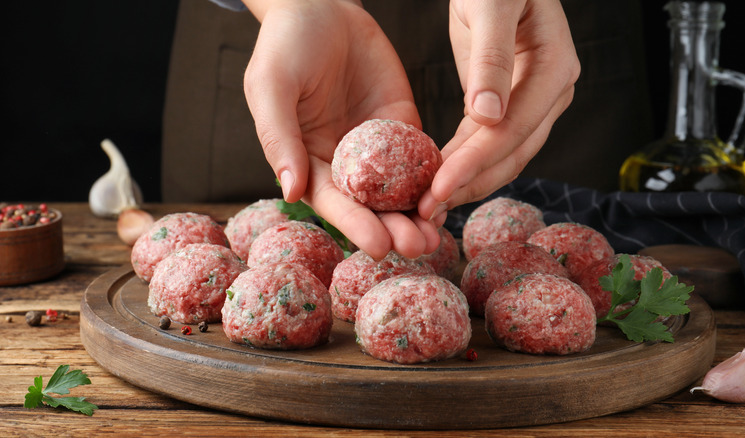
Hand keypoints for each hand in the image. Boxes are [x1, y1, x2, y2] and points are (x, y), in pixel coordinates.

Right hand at [242, 0, 441, 258]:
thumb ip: (279, 137)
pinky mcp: (403, 127)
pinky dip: (436, 177)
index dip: (355, 225)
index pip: (333, 203)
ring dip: (419, 213)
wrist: (320, 7)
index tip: (378, 246)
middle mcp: (343, 164)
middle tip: (419, 246)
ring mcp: (377, 148)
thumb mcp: (272, 87)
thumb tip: (289, 191)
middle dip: (394, 228)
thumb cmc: (285, 46)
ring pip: (400, 190)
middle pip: (371, 206)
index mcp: (307, 162)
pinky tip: (452, 193)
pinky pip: (422, 156)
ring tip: (437, 234)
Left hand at [418, 0, 579, 219]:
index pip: (513, 130)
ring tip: (428, 207)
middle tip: (426, 212)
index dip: (475, 163)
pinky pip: (491, 143)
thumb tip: (488, 116)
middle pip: (513, 153)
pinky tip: (439, 180)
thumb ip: (491, 58)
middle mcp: (552, 92)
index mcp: (553, 69)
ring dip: (468, 183)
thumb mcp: (491, 6)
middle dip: (469, 184)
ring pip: (505, 156)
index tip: (438, 188)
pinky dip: (466, 164)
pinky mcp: (513, 104)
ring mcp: (536, 102)